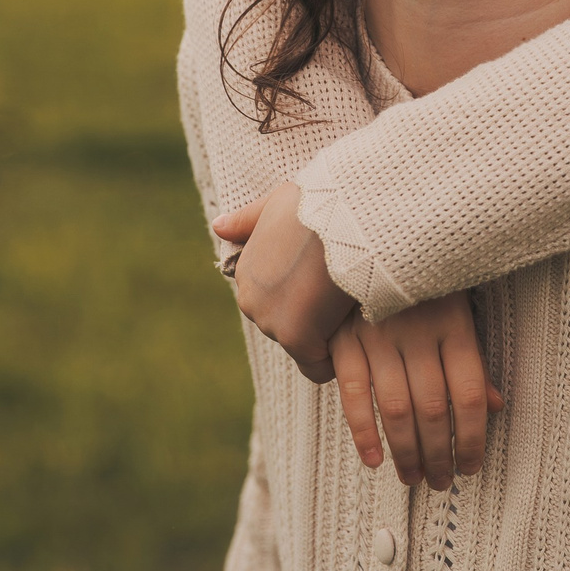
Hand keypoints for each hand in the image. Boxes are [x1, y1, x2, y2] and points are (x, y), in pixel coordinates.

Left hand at [213, 181, 357, 383]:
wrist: (344, 219)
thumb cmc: (319, 204)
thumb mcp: (277, 203)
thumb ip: (247, 219)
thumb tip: (217, 226)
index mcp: (247, 271)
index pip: (275, 300)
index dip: (304, 294)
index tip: (326, 279)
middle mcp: (251, 300)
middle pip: (287, 325)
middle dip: (312, 316)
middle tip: (339, 291)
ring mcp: (271, 322)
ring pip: (303, 344)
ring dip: (325, 334)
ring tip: (347, 305)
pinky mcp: (297, 339)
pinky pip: (317, 366)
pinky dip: (335, 358)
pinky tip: (352, 333)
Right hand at [329, 295, 503, 488]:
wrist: (370, 235)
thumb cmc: (425, 280)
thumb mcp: (459, 308)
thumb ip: (472, 358)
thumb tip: (493, 407)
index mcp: (453, 323)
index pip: (468, 394)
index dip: (473, 438)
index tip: (472, 465)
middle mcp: (416, 330)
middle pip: (432, 408)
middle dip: (439, 454)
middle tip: (441, 482)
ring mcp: (377, 333)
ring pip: (394, 408)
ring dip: (405, 452)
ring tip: (414, 477)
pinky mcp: (344, 336)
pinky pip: (352, 392)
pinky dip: (362, 432)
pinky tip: (374, 459)